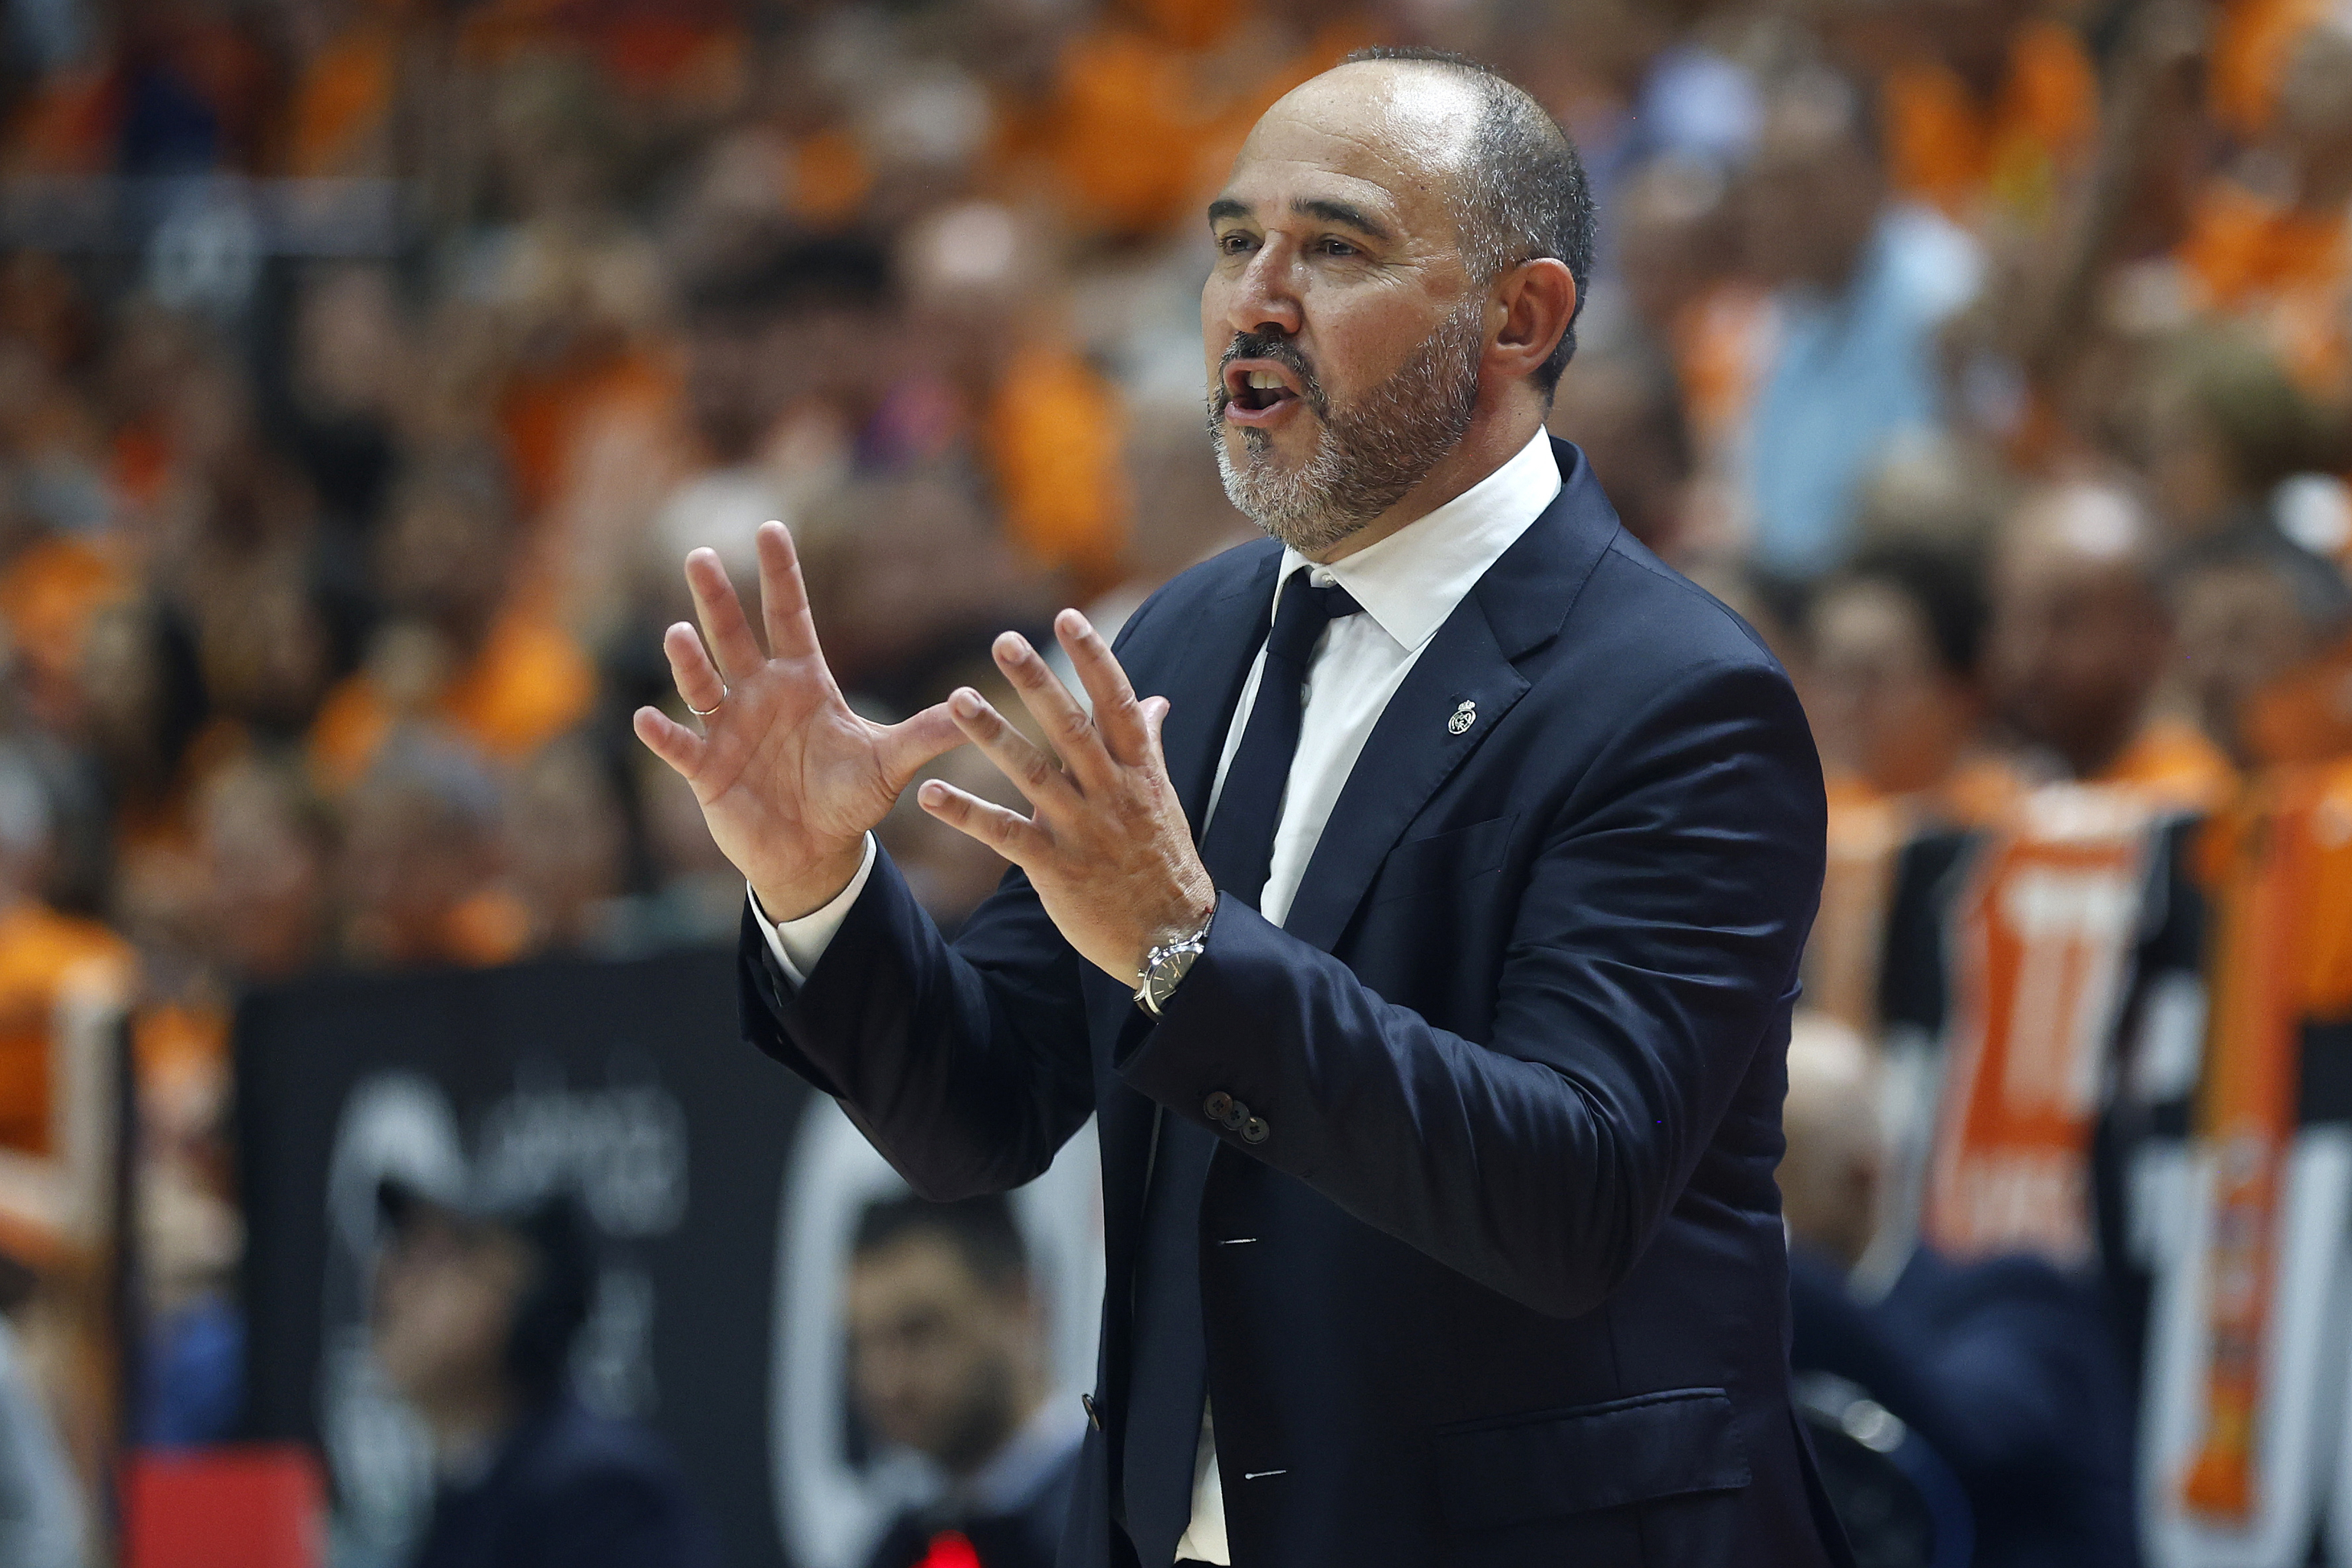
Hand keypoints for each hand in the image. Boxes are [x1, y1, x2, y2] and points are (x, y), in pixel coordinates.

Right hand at [633, 523, 962, 919]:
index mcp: (802, 681)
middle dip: (717, 598)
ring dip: (688, 661)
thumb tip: (975, 703)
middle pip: (735, 636)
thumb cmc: (848, 798)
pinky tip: (648, 718)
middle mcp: (758, 694)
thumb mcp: (892, 762)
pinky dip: (664, 734)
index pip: (788, 615)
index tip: (771, 528)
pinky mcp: (707, 770)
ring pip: (701, 683)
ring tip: (679, 634)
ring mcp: (727, 729)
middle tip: (699, 554)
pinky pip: (680, 746)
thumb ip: (927, 732)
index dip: (780, 575)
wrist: (816, 852)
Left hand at [919, 610, 1215, 982]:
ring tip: (956, 698)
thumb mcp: (1162, 797)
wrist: (1170, 938)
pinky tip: (931, 793)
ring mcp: (1081, 829)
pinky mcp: (1054, 868)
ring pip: (1033, 773)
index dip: (1094, 658)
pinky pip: (1004, 835)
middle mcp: (1111, 793)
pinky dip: (967, 813)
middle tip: (1003, 640)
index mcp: (1138, 771)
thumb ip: (1149, 744)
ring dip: (992, 734)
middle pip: (1071, 728)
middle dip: (1038, 682)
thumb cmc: (1163, 861)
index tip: (1067, 616)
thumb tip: (1154, 699)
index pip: (1117, 703)